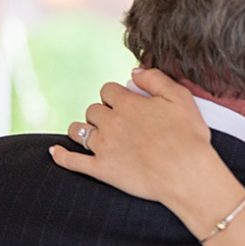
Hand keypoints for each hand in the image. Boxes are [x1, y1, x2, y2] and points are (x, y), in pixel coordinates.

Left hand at [49, 69, 239, 229]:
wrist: (187, 174)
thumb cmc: (189, 137)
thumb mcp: (181, 98)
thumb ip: (156, 79)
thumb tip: (134, 70)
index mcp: (128, 103)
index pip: (109, 90)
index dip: (117, 96)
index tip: (127, 104)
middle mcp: (111, 122)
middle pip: (93, 110)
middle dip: (102, 113)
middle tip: (118, 123)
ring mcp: (103, 146)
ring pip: (80, 131)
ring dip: (83, 129)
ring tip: (91, 133)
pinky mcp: (101, 169)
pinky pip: (72, 161)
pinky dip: (61, 156)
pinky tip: (54, 152)